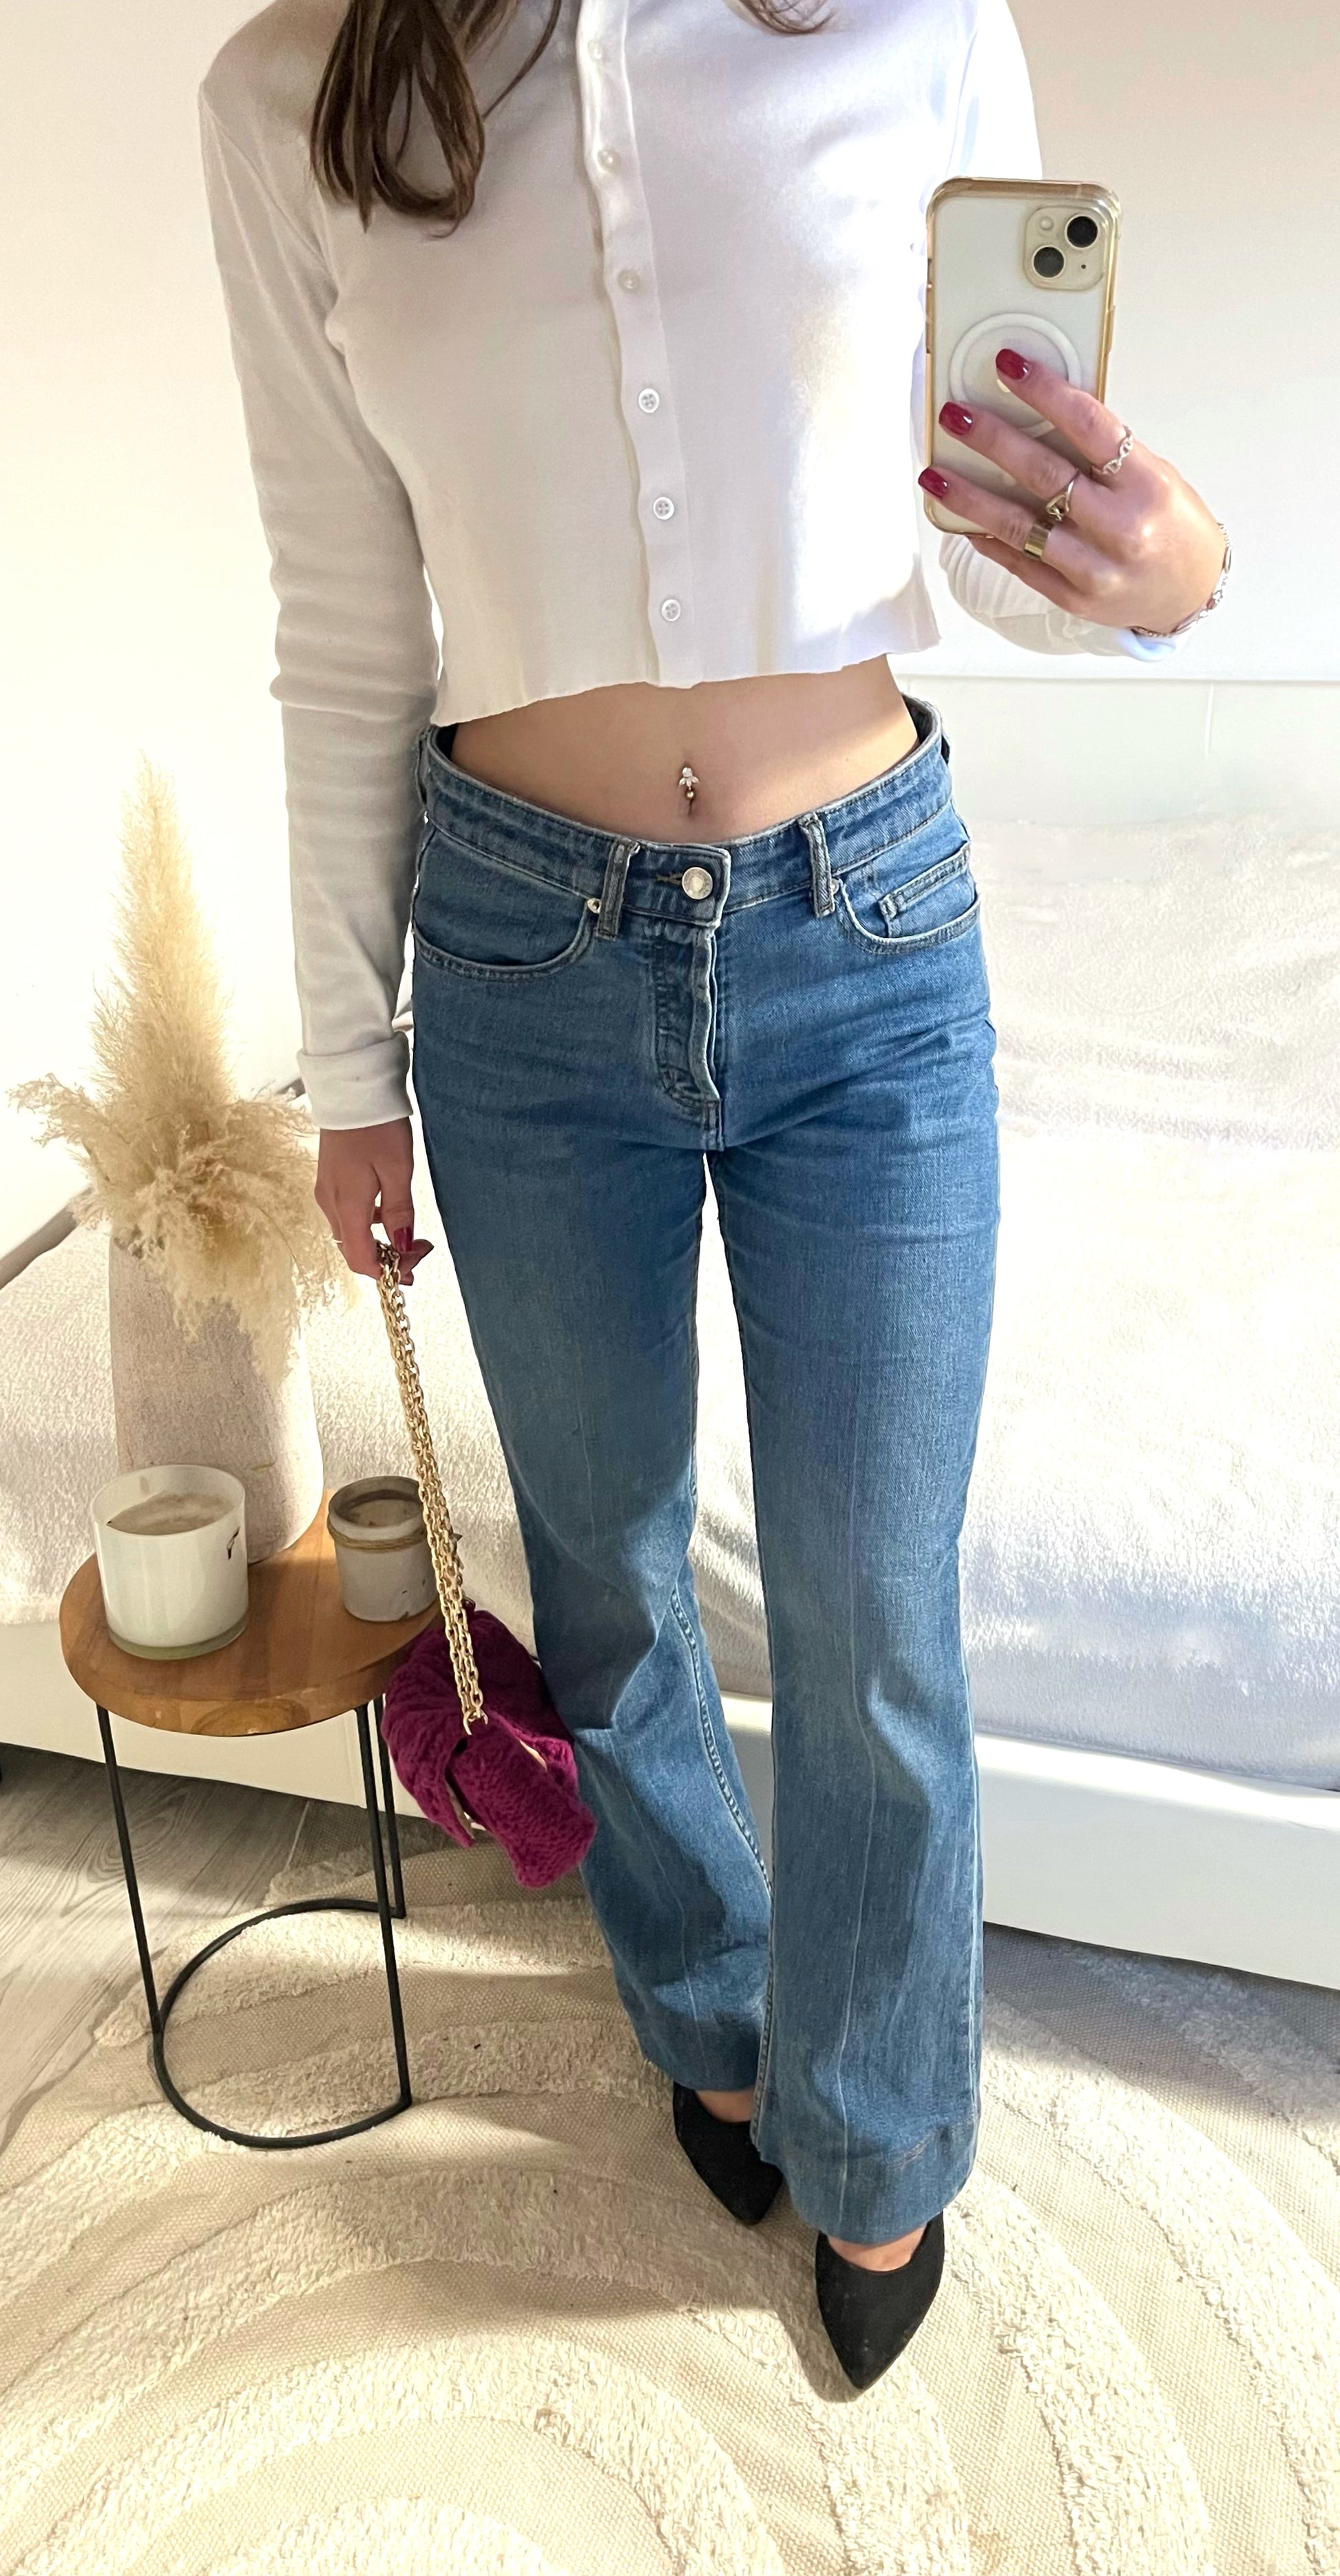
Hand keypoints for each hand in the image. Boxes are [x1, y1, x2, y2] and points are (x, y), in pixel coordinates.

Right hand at [314, 1117, 433, 1284]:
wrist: (351, 1089)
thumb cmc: (377, 1125)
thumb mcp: (398, 1169)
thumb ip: (400, 1211)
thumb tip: (402, 1246)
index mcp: (346, 1205)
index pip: (361, 1259)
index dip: (389, 1271)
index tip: (415, 1264)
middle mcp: (330, 1203)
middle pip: (354, 1251)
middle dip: (386, 1260)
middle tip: (418, 1251)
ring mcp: (327, 1191)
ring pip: (350, 1235)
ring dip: (378, 1242)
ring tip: (409, 1234)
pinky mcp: (330, 1180)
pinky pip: (347, 1216)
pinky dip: (369, 1225)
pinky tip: (389, 1211)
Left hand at [919, 348, 1227, 636]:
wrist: (1189, 591)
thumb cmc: (1170, 524)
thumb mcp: (1152, 474)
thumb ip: (1102, 451)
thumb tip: (1037, 411)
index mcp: (1146, 484)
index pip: (1089, 425)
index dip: (1045, 391)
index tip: (1009, 366)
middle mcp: (1119, 527)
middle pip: (1043, 474)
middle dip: (992, 440)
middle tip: (955, 416)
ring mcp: (1093, 568)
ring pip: (1018, 525)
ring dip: (969, 496)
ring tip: (935, 474)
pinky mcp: (1072, 597)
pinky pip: (1018, 562)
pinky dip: (987, 538)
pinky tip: (960, 519)